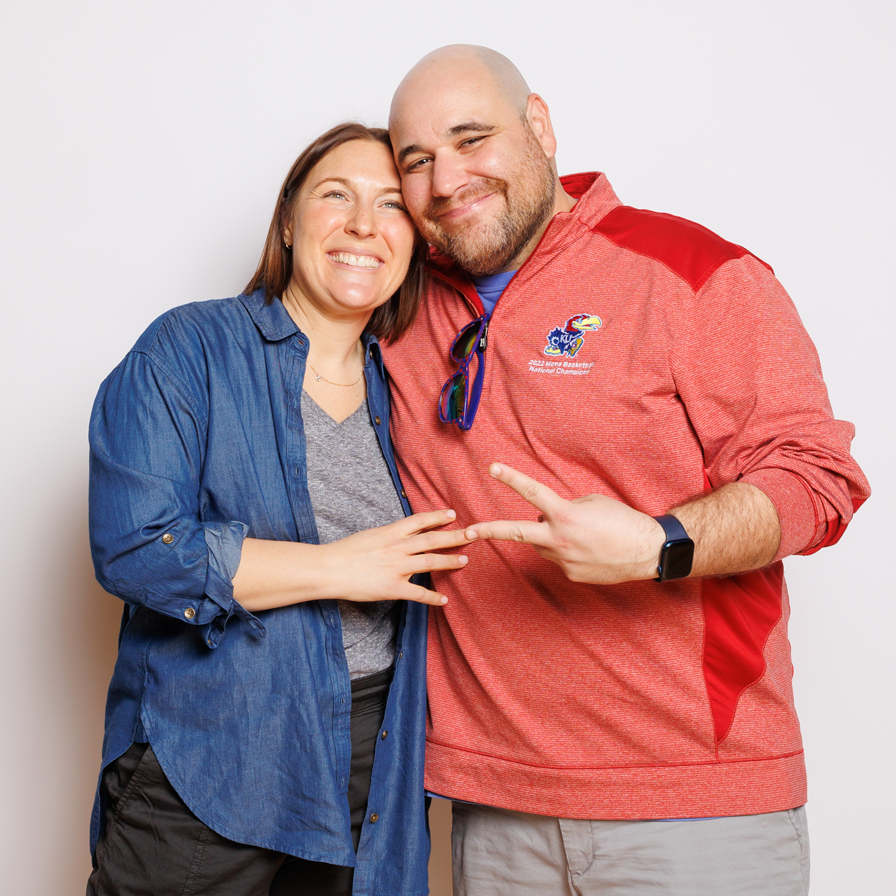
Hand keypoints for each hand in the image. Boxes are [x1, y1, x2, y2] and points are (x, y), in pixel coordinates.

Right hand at [323, 509, 471, 605]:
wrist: (328, 569)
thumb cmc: (344, 551)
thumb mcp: (370, 535)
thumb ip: (388, 535)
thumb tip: (402, 534)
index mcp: (390, 532)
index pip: (420, 520)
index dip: (438, 516)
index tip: (452, 513)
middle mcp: (398, 547)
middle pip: (432, 539)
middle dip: (455, 536)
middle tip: (473, 534)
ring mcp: (397, 568)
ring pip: (431, 562)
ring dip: (450, 561)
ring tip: (464, 561)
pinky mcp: (393, 588)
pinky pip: (418, 593)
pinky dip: (433, 597)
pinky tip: (444, 600)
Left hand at [464, 464, 664, 584]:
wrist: (648, 552)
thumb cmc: (623, 520)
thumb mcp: (592, 502)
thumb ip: (564, 507)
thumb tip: (548, 517)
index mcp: (565, 515)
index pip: (533, 493)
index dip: (512, 478)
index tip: (493, 468)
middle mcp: (559, 539)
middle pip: (515, 532)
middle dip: (488, 531)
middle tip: (467, 532)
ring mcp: (563, 561)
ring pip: (542, 544)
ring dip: (550, 536)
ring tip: (581, 534)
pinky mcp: (570, 575)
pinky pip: (560, 558)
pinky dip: (569, 551)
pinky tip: (591, 550)